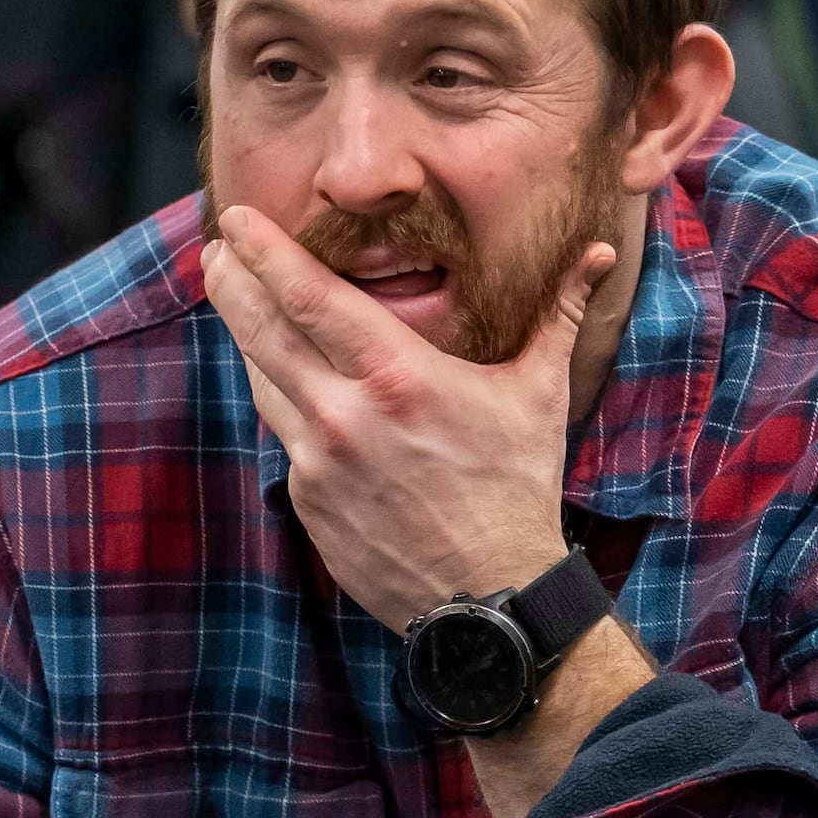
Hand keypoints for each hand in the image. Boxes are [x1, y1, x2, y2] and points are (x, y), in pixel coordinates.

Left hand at [200, 204, 612, 633]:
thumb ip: (558, 313)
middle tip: (216, 248)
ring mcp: (317, 463)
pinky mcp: (307, 502)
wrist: (490, 598)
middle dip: (231, 281)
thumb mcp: (539, 394)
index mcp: (397, 377)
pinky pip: (284, 438)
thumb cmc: (518, 488)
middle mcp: (344, 416)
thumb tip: (601, 252)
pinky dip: (285, 404)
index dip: (264, 252)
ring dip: (248, 339)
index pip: (309, 297)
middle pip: (261, 332)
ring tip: (240, 302)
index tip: (237, 219)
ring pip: (262, 383)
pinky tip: (289, 385)